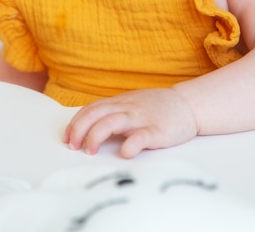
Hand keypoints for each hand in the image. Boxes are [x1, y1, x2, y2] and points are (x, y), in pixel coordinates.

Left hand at [63, 87, 197, 158]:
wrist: (188, 105)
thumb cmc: (157, 108)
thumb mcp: (132, 104)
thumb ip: (114, 111)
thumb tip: (89, 126)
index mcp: (121, 102)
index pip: (92, 108)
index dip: (76, 122)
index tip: (67, 138)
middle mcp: (128, 108)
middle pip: (96, 114)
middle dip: (79, 129)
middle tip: (73, 147)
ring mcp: (142, 118)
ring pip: (112, 122)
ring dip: (96, 135)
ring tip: (90, 150)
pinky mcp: (157, 131)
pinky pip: (141, 136)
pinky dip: (130, 144)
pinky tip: (124, 153)